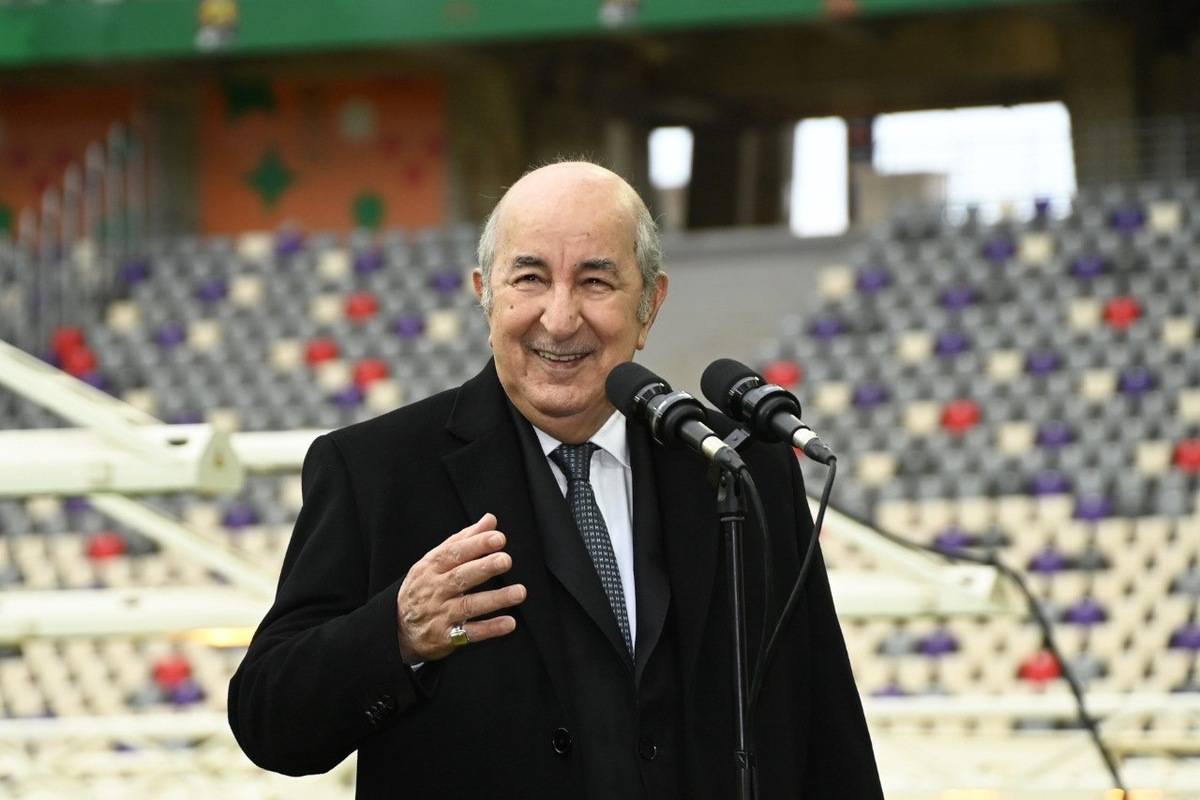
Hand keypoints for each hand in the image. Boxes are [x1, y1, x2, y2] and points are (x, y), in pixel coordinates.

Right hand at [395, 513, 526, 663]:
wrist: (398, 627)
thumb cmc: (423, 587)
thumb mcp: (434, 561)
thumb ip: (463, 540)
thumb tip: (490, 520)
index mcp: (431, 567)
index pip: (453, 553)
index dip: (476, 545)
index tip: (498, 538)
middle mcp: (434, 589)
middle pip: (460, 577)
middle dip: (484, 568)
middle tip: (506, 560)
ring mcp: (439, 614)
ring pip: (469, 605)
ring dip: (495, 599)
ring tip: (519, 592)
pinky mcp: (446, 636)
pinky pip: (470, 633)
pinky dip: (490, 629)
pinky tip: (510, 622)